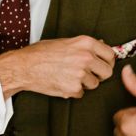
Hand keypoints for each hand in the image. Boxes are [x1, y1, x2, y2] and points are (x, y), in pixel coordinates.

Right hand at [0, 35, 114, 98]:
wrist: (24, 66)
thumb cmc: (41, 53)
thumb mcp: (65, 42)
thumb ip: (85, 46)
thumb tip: (102, 45)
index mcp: (86, 42)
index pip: (110, 55)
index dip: (107, 61)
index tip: (103, 65)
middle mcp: (86, 57)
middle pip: (107, 72)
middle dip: (100, 75)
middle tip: (89, 74)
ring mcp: (80, 74)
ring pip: (95, 84)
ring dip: (85, 84)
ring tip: (69, 76)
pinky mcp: (74, 88)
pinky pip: (82, 93)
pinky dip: (74, 91)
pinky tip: (62, 82)